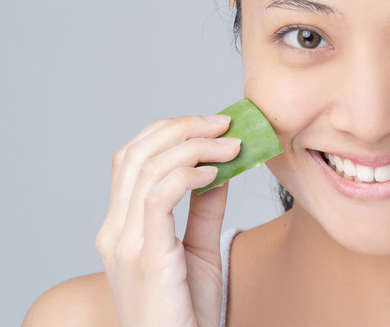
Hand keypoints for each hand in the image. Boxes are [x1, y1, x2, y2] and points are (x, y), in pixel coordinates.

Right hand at [96, 115, 239, 326]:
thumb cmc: (187, 312)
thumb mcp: (199, 250)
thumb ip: (204, 210)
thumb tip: (220, 170)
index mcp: (121, 227)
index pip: (132, 159)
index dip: (169, 132)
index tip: (211, 125)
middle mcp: (115, 230)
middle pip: (137, 154)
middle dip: (183, 128)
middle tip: (224, 123)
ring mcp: (125, 242)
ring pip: (147, 168)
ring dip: (194, 146)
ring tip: (231, 145)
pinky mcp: (145, 256)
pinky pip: (158, 197)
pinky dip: (188, 175)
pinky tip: (216, 172)